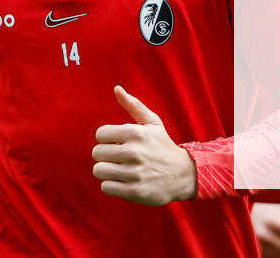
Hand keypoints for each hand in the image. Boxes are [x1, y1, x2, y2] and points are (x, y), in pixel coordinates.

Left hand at [92, 85, 196, 205]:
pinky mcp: (135, 191)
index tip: (116, 143)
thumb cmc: (162, 146)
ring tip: (118, 169)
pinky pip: (106, 187)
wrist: (183, 175)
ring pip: (99, 171)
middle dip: (104, 156)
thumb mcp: (153, 123)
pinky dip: (111, 185)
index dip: (106, 139)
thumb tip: (117, 88)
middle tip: (117, 158)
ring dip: (106, 171)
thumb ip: (133, 105)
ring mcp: (135, 173)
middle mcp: (134, 152)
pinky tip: (123, 181)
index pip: (100, 134)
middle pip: (96, 153)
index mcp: (136, 133)